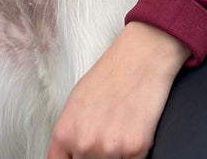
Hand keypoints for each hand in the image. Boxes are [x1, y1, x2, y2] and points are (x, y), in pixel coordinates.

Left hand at [47, 23, 189, 158]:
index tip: (80, 155)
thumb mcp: (76, 103)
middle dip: (96, 155)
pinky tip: (133, 130)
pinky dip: (134, 153)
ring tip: (120, 130)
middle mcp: (84, 144)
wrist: (141, 57)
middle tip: (107, 134)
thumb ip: (70, 136)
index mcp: (65, 133)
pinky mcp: (135, 149)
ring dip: (117, 155)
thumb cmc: (111, 74)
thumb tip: (69, 156)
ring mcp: (109, 149)